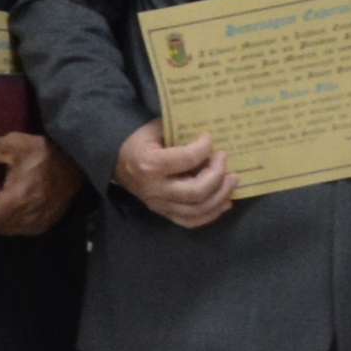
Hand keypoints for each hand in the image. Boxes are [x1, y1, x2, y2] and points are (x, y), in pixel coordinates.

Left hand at [0, 129, 81, 237]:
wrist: (80, 166)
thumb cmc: (47, 154)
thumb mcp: (19, 145)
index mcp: (14, 202)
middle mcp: (24, 218)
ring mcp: (36, 224)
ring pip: (7, 230)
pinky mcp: (46, 224)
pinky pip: (21, 229)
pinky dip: (11, 223)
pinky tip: (8, 210)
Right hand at [115, 122, 237, 230]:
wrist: (118, 165)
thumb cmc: (139, 143)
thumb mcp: (155, 129)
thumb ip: (180, 129)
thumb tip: (210, 129)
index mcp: (150, 165)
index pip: (186, 159)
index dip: (204, 147)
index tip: (209, 137)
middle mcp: (155, 190)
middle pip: (196, 191)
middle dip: (217, 175)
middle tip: (225, 159)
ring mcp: (160, 205)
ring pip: (197, 210)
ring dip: (221, 195)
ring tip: (233, 180)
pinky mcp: (165, 214)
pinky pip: (191, 221)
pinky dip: (212, 214)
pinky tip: (225, 202)